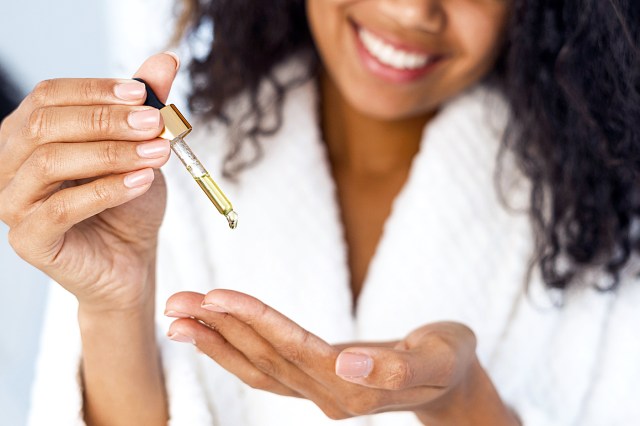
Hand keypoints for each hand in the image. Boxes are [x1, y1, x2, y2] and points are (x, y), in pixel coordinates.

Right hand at [0, 53, 178, 311]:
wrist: (133, 258)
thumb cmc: (130, 202)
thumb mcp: (141, 148)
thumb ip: (145, 108)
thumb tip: (166, 60)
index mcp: (29, 134)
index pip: (48, 96)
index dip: (95, 90)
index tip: (144, 95)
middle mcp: (10, 164)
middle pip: (44, 125)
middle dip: (106, 120)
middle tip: (155, 123)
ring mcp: (13, 203)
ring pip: (48, 163)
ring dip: (110, 153)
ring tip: (157, 152)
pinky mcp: (28, 240)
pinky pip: (60, 208)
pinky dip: (106, 190)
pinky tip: (142, 181)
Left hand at [165, 290, 519, 424]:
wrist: (449, 382)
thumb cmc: (448, 361)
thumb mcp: (439, 356)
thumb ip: (398, 365)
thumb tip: (348, 360)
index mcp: (353, 385)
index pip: (292, 348)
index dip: (254, 322)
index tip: (215, 296)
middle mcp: (327, 394)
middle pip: (263, 358)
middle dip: (218, 328)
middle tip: (176, 302)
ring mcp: (317, 392)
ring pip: (256, 366)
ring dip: (215, 340)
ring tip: (179, 316)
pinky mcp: (313, 383)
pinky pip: (264, 369)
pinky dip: (233, 351)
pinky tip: (210, 335)